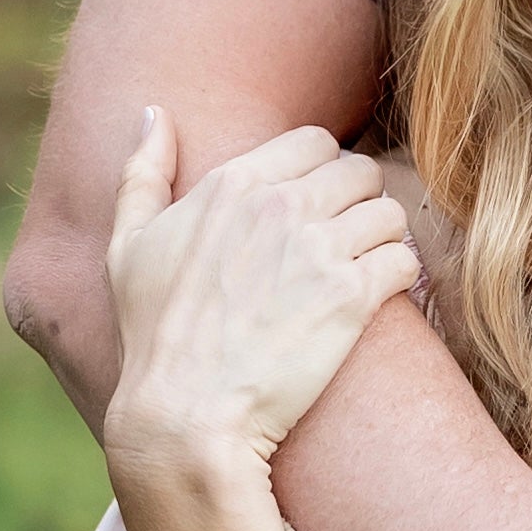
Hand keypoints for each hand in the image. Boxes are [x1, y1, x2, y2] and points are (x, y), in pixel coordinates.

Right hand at [101, 110, 419, 497]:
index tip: (318, 205)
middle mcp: (278, 206)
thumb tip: (152, 113)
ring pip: (389, 213)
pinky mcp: (351, 297)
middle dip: (359, 202)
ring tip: (364, 269)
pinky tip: (377, 297)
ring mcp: (317, 249)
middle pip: (360, 171)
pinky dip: (400, 276)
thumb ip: (142, 173)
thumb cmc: (153, 336)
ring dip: (383, 239)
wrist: (185, 417)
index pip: (314, 141)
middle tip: (346, 241)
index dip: (323, 170)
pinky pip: (404, 260)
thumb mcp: (127, 246)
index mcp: (231, 183)